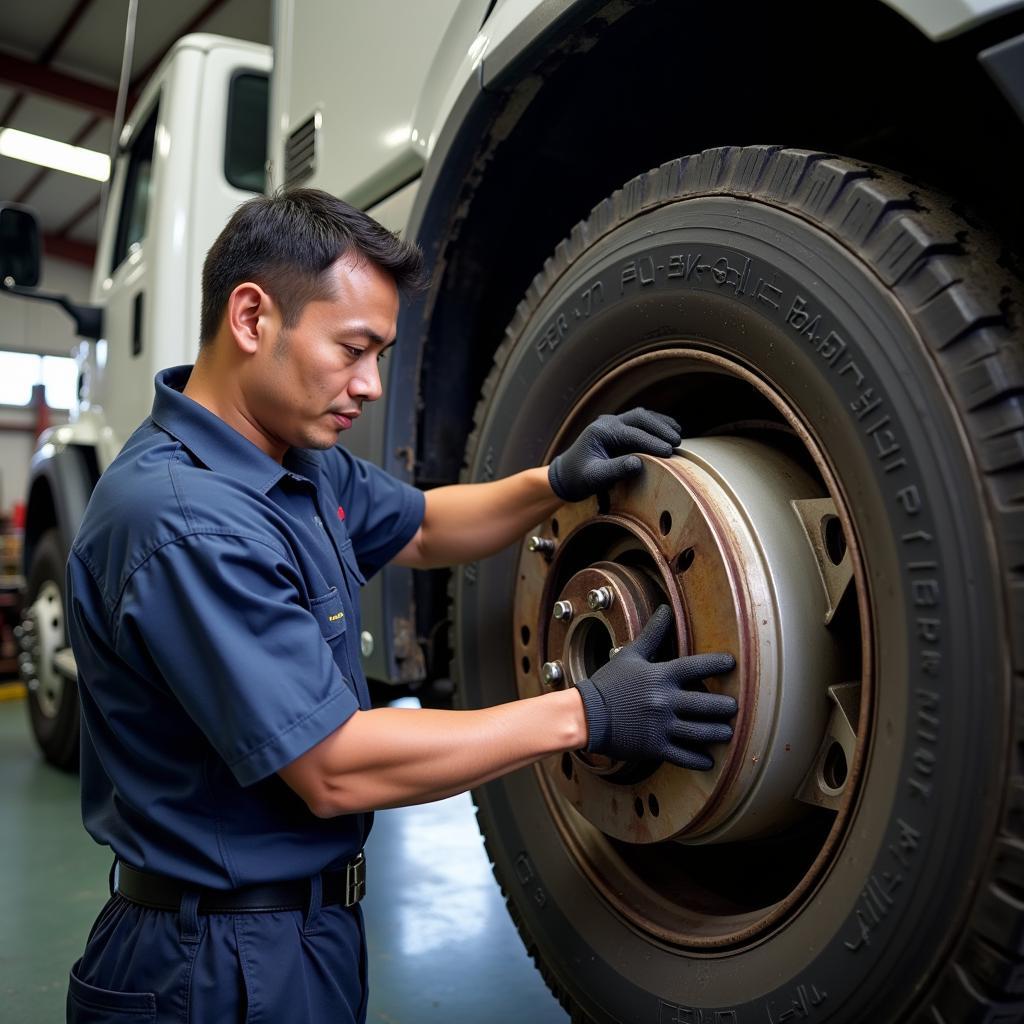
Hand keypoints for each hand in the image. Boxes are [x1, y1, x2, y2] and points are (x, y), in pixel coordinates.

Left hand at [547, 408, 682, 502]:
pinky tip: (668, 431)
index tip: (669, 452)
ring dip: (660, 423)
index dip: (652, 442)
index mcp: (601, 432)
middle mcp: (607, 422)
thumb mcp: (595, 478)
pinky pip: (639, 420)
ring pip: (641, 415)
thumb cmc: (578, 479)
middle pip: (639, 417)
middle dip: (660, 428)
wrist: (565, 476)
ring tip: (677, 434)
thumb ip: (615, 470)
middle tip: (677, 442)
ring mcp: (612, 422)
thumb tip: (638, 463)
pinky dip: (654, 424)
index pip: (632, 434)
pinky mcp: (617, 428)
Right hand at [576, 605, 736, 769]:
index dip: (717, 664)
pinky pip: (683, 756)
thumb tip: (665, 608)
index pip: (696, 667)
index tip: (731, 664)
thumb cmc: (609, 683)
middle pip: (706, 704)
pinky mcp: (654, 747)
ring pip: (700, 732)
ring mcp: (660, 726)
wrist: (586, 715)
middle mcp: (663, 701)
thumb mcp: (630, 655)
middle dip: (726, 707)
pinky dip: (699, 760)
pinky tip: (709, 760)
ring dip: (719, 733)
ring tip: (728, 732)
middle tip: (734, 708)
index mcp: (660, 676)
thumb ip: (652, 633)